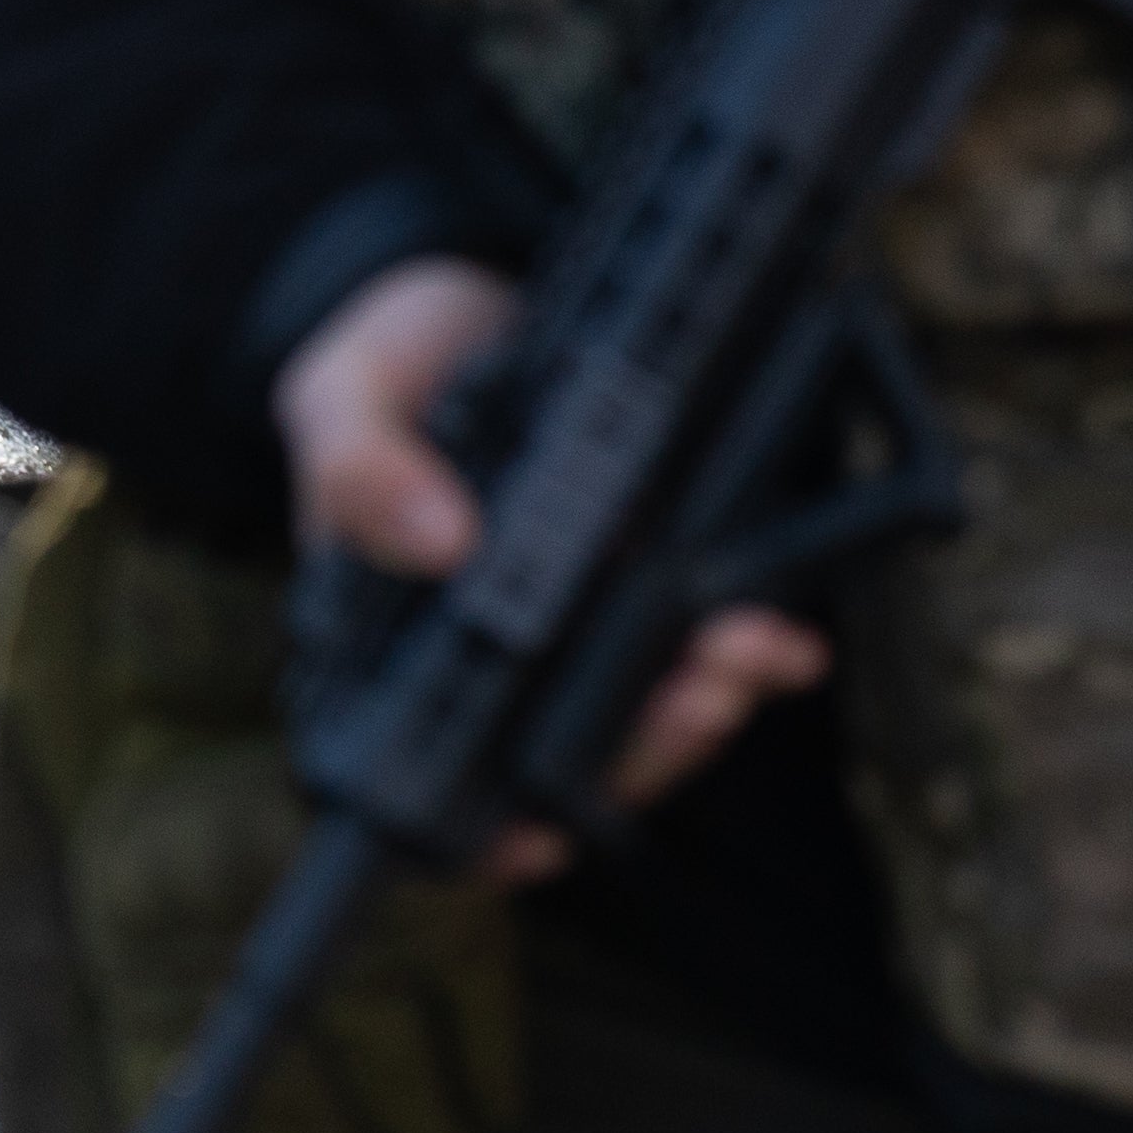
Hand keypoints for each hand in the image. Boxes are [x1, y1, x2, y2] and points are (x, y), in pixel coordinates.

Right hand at [278, 260, 828, 881]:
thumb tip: (438, 543)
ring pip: (643, 718)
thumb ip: (360, 464)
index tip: (535, 844)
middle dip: (641, 748)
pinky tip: (787, 637)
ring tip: (747, 651)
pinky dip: (752, 648)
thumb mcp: (346, 389)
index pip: (428, 774)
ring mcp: (575, 628)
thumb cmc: (394, 358)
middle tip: (697, 697)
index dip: (479, 835)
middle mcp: (494, 656)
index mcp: (392, 639)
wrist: (482, 289)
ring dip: (706, 700)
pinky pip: (701, 644)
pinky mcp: (647, 581)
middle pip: (561, 764)